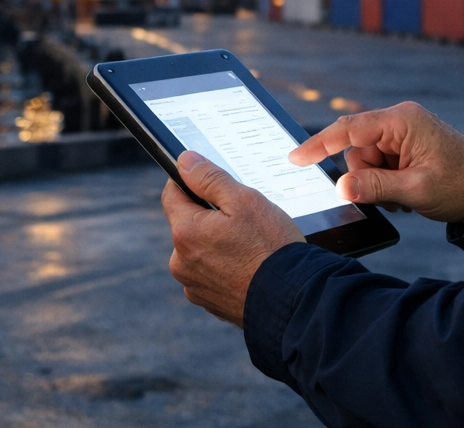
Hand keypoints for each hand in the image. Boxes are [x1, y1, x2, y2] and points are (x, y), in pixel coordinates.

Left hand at [161, 150, 304, 326]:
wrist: (291, 300)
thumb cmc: (271, 248)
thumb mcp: (244, 200)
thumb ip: (209, 178)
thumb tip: (184, 161)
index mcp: (185, 232)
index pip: (172, 194)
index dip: (192, 183)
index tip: (214, 185)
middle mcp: (181, 262)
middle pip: (187, 223)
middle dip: (209, 216)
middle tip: (243, 219)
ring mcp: (194, 285)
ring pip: (199, 250)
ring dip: (216, 243)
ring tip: (250, 246)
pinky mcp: (208, 301)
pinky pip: (210, 273)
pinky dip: (225, 267)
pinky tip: (249, 266)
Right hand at [288, 102, 463, 223]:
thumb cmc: (461, 184)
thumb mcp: (416, 190)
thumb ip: (376, 187)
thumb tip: (341, 187)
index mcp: (402, 121)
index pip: (349, 129)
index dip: (320, 144)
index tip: (296, 157)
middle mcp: (399, 120)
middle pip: (356, 149)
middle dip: (367, 176)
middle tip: (394, 194)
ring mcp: (402, 132)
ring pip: (365, 160)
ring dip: (378, 182)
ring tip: (405, 194)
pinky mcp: (406, 145)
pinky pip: (379, 164)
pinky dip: (386, 181)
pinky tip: (408, 190)